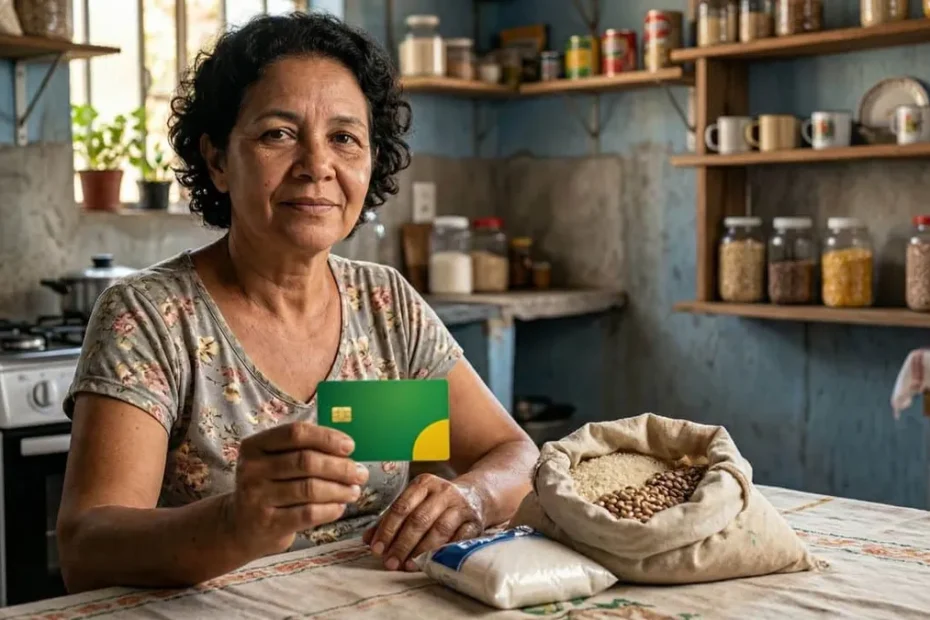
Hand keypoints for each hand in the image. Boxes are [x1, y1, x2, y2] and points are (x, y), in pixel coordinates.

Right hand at [226, 422, 368, 557]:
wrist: (241, 526)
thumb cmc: (270, 486)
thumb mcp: (275, 462)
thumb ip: (304, 450)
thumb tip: (347, 448)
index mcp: (255, 445)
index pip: (295, 433)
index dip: (326, 437)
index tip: (350, 446)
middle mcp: (252, 469)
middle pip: (306, 461)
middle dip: (340, 467)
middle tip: (360, 473)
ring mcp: (256, 497)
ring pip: (310, 489)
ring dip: (339, 490)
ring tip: (354, 491)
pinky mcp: (267, 523)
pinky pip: (308, 514)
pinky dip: (330, 509)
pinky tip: (340, 507)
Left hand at [362, 474, 484, 571]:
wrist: (477, 495)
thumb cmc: (437, 502)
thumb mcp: (416, 502)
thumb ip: (391, 519)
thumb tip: (367, 539)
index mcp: (424, 483)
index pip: (401, 506)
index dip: (387, 529)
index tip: (377, 548)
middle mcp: (444, 491)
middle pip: (419, 519)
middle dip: (402, 544)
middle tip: (390, 562)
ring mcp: (461, 506)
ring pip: (438, 530)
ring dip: (420, 551)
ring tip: (407, 566)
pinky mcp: (475, 522)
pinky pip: (458, 540)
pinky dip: (442, 552)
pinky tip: (430, 563)